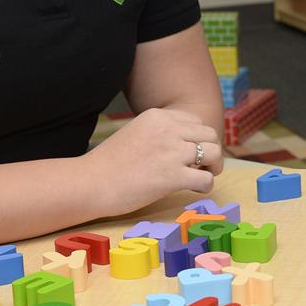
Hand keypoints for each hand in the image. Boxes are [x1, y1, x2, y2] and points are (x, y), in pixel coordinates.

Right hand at [80, 107, 217, 215]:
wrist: (90, 183)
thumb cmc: (109, 163)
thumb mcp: (136, 132)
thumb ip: (160, 133)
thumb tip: (186, 144)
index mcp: (158, 116)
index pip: (196, 121)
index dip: (198, 139)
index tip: (190, 153)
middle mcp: (168, 129)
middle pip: (210, 135)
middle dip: (210, 151)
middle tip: (200, 167)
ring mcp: (172, 152)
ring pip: (215, 153)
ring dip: (212, 167)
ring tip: (199, 176)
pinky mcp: (173, 176)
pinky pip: (206, 179)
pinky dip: (206, 186)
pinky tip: (194, 190)